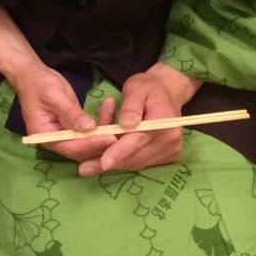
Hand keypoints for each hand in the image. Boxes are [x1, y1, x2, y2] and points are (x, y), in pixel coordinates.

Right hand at [12, 65, 116, 165]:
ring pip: (88, 144)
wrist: (33, 75)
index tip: (110, 137)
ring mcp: (64, 136)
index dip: (91, 144)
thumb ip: (71, 113)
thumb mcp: (54, 95)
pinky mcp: (73, 129)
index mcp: (45, 136)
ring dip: (104, 134)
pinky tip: (110, 108)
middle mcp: (55, 141)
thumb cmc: (39, 83)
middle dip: (101, 144)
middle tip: (122, 135)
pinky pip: (89, 133)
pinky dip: (101, 124)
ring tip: (120, 121)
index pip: (71, 146)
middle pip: (81, 150)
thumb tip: (89, 128)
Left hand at [82, 63, 201, 175]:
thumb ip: (131, 106)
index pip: (138, 140)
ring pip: (136, 163)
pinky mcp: (167, 157)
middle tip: (84, 168)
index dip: (119, 152)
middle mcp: (171, 140)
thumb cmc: (148, 88)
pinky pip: (139, 162)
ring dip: (113, 164)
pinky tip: (105, 157)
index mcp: (165, 121)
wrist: (166, 94)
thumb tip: (126, 125)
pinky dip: (121, 160)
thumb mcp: (136, 87)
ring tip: (88, 165)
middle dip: (110, 162)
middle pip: (136, 157)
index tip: (103, 162)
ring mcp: (170, 151)